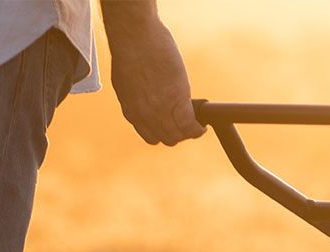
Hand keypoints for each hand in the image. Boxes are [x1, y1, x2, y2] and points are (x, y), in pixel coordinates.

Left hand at [103, 5, 205, 145]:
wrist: (134, 35)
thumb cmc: (130, 46)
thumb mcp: (126, 78)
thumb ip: (137, 94)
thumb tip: (150, 97)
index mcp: (131, 108)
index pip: (150, 135)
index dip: (163, 133)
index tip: (172, 125)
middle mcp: (144, 114)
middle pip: (166, 138)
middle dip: (178, 134)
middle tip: (188, 124)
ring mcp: (160, 110)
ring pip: (178, 135)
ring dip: (189, 132)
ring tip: (197, 124)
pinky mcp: (176, 101)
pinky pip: (190, 126)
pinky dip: (198, 129)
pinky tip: (203, 124)